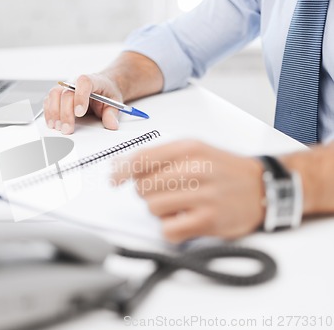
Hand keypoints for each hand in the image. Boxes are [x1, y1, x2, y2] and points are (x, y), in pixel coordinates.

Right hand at [44, 74, 122, 134]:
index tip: (80, 113)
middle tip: (67, 129)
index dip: (80, 97)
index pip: (84, 83)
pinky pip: (49, 100)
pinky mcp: (59, 94)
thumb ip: (112, 113)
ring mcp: (65, 87)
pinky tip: (52, 123)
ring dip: (54, 112)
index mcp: (93, 81)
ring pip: (54, 94)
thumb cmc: (106, 93)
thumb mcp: (114, 102)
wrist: (102, 87)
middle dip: (66, 113)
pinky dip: (49, 112)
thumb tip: (112, 124)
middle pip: (67, 93)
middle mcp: (76, 82)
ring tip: (57, 127)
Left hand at [111, 140, 265, 243]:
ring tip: (177, 206)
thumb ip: (158, 156)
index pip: (140, 159)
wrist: (263, 188)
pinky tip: (183, 221)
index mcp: (189, 148)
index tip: (114, 180)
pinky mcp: (208, 221)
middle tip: (162, 193)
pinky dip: (170, 229)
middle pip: (143, 186)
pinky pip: (168, 230)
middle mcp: (196, 169)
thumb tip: (120, 167)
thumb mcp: (195, 150)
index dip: (121, 172)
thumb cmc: (224, 170)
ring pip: (152, 208)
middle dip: (146, 192)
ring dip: (159, 211)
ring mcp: (204, 196)